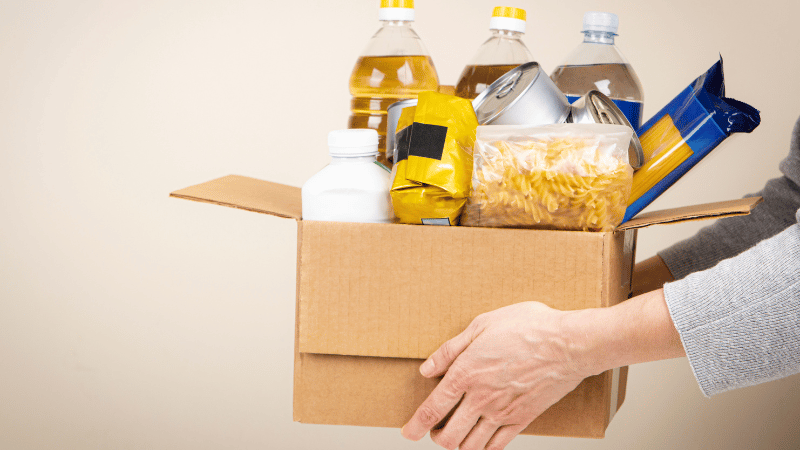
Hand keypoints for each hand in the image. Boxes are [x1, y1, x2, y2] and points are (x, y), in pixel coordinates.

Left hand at [400, 302, 591, 449]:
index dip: (415, 425)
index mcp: (466, 373)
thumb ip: (451, 350)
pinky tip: (481, 440)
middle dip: (436, 438)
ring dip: (458, 445)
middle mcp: (481, 398)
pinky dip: (484, 449)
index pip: (432, 409)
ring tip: (456, 434)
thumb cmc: (528, 327)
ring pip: (471, 446)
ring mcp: (503, 412)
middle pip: (448, 436)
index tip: (407, 432)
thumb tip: (427, 369)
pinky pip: (497, 445)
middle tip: (435, 430)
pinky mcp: (523, 419)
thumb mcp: (482, 325)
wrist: (569, 343)